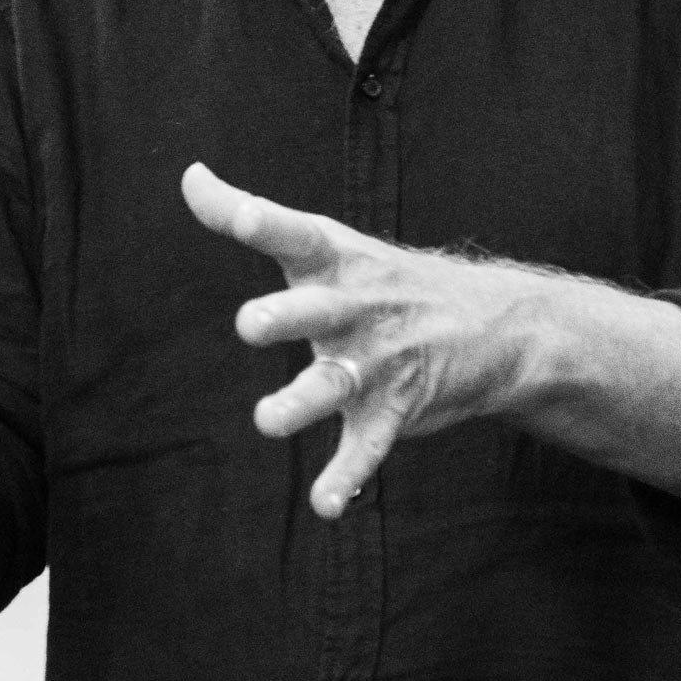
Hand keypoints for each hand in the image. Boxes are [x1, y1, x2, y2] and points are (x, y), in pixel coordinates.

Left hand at [182, 161, 525, 518]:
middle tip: (250, 323)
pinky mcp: (391, 411)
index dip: (268, 224)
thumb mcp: (323, 242)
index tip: (242, 215)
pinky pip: (366, 446)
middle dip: (286, 316)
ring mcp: (376, 362)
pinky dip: (348, 477)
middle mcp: (356, 308)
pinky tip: (327, 505)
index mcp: (337, 262)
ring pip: (335, 384)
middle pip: (317, 309)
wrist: (490, 326)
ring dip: (301, 403)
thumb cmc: (379, 279)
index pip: (299, 235)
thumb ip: (248, 213)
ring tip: (268, 420)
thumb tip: (191, 175)